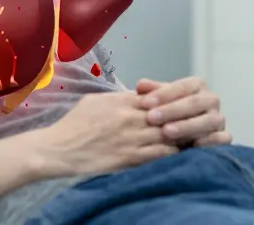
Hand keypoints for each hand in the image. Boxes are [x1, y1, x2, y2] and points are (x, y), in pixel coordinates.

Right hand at [38, 92, 178, 176]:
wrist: (58, 148)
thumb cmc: (75, 123)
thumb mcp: (97, 101)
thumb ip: (121, 98)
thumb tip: (139, 96)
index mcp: (123, 100)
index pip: (159, 96)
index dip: (173, 101)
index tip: (183, 105)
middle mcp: (130, 117)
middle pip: (168, 114)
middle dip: (182, 117)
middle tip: (195, 120)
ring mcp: (131, 138)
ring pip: (168, 134)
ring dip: (181, 135)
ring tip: (191, 136)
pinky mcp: (128, 157)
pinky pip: (159, 154)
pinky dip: (172, 153)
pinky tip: (179, 153)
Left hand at [135, 77, 232, 147]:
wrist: (184, 137)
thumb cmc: (169, 115)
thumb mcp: (160, 102)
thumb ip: (152, 93)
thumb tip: (141, 85)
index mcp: (197, 86)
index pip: (182, 87)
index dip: (163, 94)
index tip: (144, 103)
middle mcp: (211, 100)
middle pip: (194, 103)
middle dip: (172, 110)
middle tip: (151, 118)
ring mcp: (219, 119)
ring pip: (207, 121)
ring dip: (187, 126)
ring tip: (166, 132)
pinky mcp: (225, 137)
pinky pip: (221, 138)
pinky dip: (210, 141)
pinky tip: (193, 145)